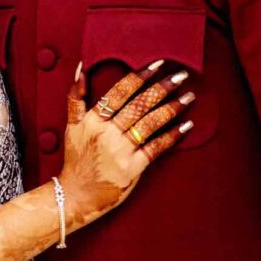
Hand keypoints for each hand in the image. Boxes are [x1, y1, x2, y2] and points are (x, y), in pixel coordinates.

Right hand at [60, 61, 194, 231]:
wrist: (76, 195)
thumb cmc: (76, 159)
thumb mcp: (71, 126)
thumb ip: (75, 98)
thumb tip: (82, 69)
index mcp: (92, 120)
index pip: (119, 92)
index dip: (139, 77)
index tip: (157, 65)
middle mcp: (107, 134)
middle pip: (138, 105)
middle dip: (162, 88)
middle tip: (181, 75)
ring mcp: (121, 152)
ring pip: (149, 124)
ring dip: (171, 108)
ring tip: (189, 97)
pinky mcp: (132, 169)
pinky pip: (156, 148)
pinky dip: (172, 136)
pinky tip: (186, 126)